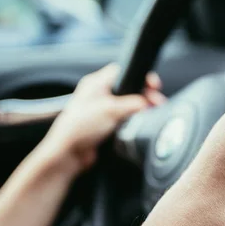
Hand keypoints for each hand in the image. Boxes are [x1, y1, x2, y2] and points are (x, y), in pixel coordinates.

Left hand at [41, 63, 165, 175]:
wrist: (69, 154)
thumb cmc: (78, 128)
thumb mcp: (110, 110)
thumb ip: (133, 103)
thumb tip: (148, 103)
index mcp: (96, 83)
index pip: (124, 71)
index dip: (140, 76)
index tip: (153, 85)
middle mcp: (99, 94)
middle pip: (129, 88)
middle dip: (144, 95)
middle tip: (155, 103)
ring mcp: (102, 109)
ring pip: (128, 104)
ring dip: (139, 109)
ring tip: (150, 114)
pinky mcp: (106, 124)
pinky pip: (125, 118)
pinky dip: (133, 120)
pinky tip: (138, 124)